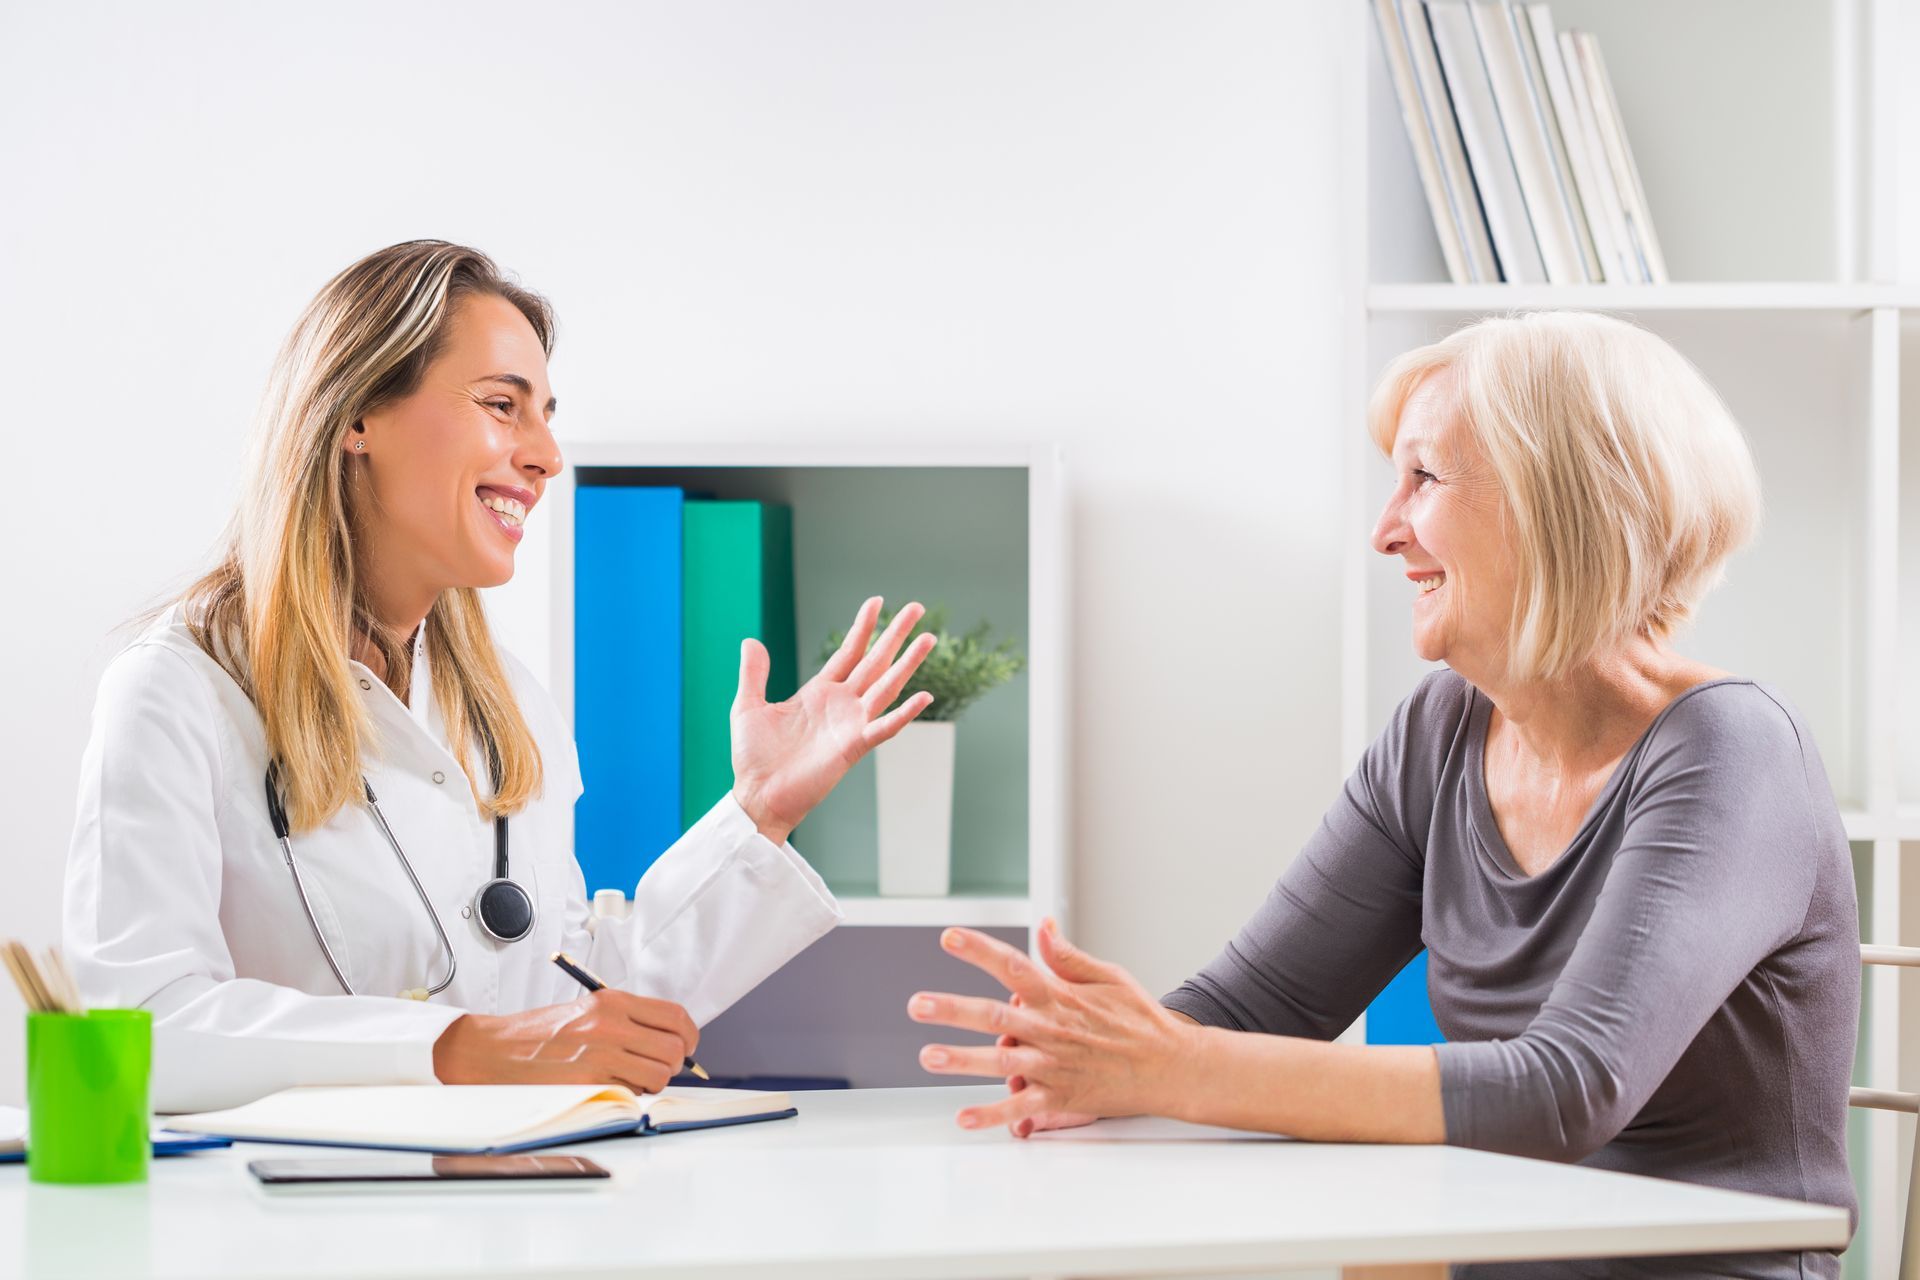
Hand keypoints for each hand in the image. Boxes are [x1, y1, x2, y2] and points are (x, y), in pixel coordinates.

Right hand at [431, 988, 697, 1093]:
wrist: (495, 1051)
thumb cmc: (539, 1034)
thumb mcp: (588, 1011)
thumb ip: (627, 1021)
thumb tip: (669, 1040)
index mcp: (613, 1001)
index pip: (676, 1016)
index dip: (689, 1035)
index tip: (686, 1045)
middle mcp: (612, 1024)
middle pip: (675, 1048)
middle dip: (675, 1063)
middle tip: (659, 1068)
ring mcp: (602, 1055)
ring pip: (660, 1075)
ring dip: (654, 1083)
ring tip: (633, 1080)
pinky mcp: (590, 1083)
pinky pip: (633, 1094)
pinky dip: (631, 1096)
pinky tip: (612, 1089)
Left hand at [730, 597, 936, 843]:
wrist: (757, 795)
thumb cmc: (753, 757)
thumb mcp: (748, 706)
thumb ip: (754, 674)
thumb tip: (751, 641)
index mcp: (819, 691)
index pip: (848, 652)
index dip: (863, 627)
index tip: (877, 601)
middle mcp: (841, 704)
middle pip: (875, 661)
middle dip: (895, 634)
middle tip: (917, 608)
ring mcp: (850, 724)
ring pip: (886, 686)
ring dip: (907, 663)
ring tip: (928, 639)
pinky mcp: (853, 747)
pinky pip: (883, 728)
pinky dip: (904, 713)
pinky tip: (924, 696)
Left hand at [908, 917, 1200, 1133]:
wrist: (1171, 1067)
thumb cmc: (1140, 1021)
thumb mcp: (1108, 976)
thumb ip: (1068, 956)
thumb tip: (1043, 925)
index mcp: (1060, 996)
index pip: (1013, 965)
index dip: (978, 950)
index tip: (948, 937)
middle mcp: (1052, 1028)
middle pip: (995, 1015)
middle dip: (953, 1009)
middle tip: (917, 1004)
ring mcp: (1054, 1065)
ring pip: (1001, 1061)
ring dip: (962, 1060)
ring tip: (927, 1055)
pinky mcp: (1061, 1097)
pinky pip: (1020, 1107)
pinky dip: (992, 1114)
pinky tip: (964, 1117)